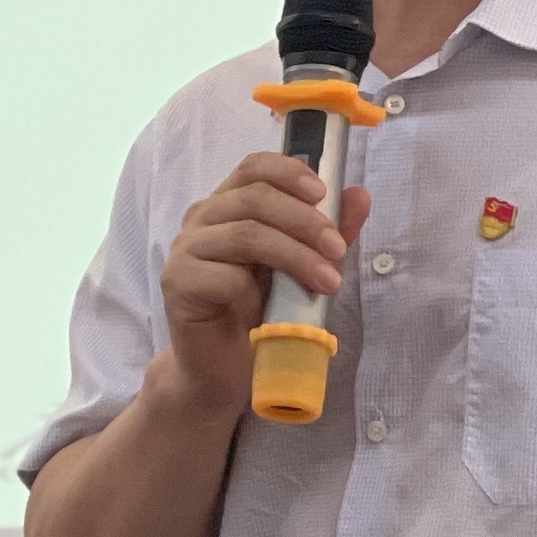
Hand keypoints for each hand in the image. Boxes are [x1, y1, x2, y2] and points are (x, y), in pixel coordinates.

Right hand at [153, 155, 374, 413]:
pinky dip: (255, 294)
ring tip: (328, 283)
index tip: (324, 194)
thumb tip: (359, 196)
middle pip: (254, 197)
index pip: (253, 167)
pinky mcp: (177, 282)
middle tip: (338, 250)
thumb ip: (328, 232)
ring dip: (294, 256)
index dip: (289, 171)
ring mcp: (185, 249)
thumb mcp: (304, 267)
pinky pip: (225, 277)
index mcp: (229, 205)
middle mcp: (202, 218)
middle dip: (304, 221)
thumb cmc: (261, 313)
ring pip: (245, 234)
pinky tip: (267, 314)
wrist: (225, 368)